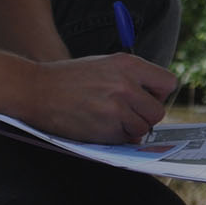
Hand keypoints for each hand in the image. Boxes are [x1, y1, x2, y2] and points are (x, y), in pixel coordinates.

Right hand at [22, 53, 177, 143]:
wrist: (37, 89)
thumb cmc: (71, 78)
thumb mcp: (105, 65)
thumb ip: (132, 79)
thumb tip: (155, 100)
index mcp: (128, 64)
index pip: (168, 83)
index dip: (158, 94)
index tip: (146, 97)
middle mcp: (126, 84)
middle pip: (158, 112)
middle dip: (145, 116)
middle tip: (127, 113)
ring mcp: (116, 108)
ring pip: (143, 129)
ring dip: (130, 129)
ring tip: (109, 118)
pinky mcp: (106, 128)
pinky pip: (125, 140)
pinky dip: (116, 137)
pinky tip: (99, 125)